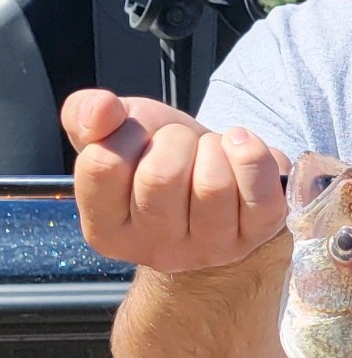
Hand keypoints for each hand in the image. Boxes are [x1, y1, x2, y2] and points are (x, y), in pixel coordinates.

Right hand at [61, 89, 289, 272]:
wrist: (216, 173)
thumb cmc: (159, 154)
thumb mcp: (114, 130)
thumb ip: (85, 115)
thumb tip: (102, 108)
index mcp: (107, 229)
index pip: (104, 166)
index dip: (124, 134)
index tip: (138, 137)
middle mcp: (156, 249)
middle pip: (161, 177)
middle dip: (174, 139)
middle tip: (179, 144)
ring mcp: (210, 249)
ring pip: (212, 185)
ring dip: (213, 147)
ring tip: (210, 152)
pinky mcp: (256, 236)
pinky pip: (260, 194)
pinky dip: (253, 155)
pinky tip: (241, 148)